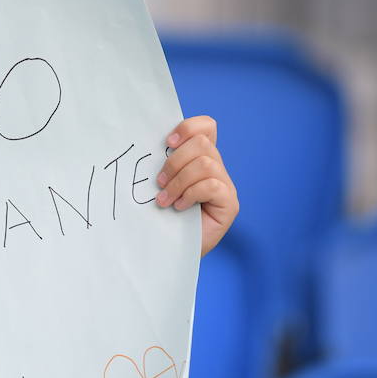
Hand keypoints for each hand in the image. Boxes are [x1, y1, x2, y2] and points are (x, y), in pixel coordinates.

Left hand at [154, 116, 237, 256]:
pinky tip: (179, 208)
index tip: (166, 142)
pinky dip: (190, 194)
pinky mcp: (230, 204)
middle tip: (159, 182)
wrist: (169, 251)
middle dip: (175, 161)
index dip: (188, 127)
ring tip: (164, 199)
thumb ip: (162, 163)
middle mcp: (216, 168)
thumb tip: (147, 142)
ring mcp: (226, 186)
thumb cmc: (162, 216)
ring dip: (179, 181)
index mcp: (200, 158)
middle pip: (202, 144)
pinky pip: (212, 186)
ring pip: (206, 164)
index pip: (206, 127)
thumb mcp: (160, 183)